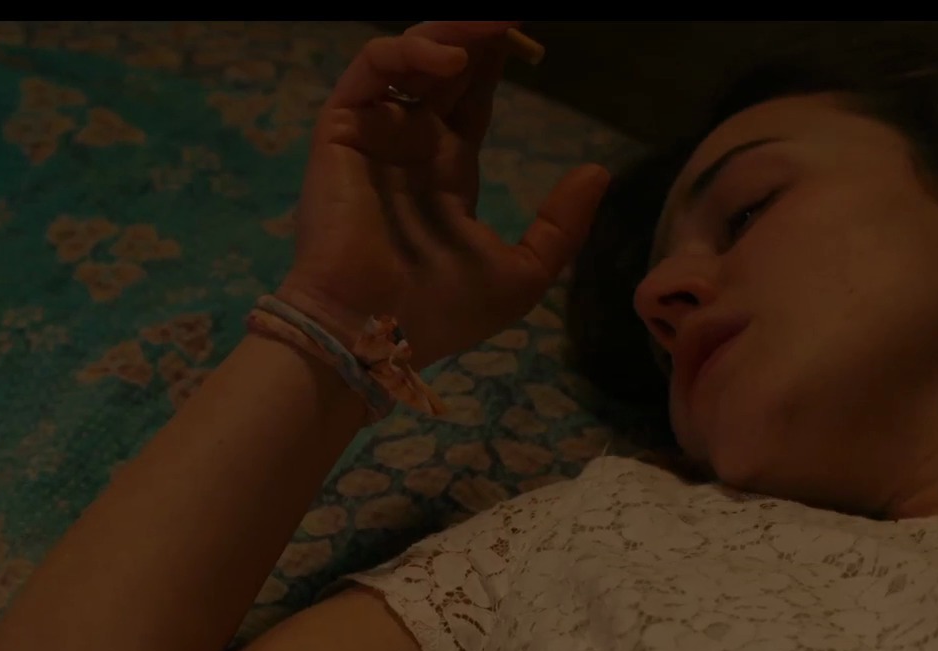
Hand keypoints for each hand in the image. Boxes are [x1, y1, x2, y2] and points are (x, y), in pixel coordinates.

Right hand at [278, 22, 611, 364]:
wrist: (373, 332)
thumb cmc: (439, 313)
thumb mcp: (521, 275)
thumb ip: (560, 226)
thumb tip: (596, 171)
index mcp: (445, 171)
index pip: (471, 97)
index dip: (497, 62)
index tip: (531, 40)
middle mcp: (409, 144)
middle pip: (443, 66)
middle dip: (479, 36)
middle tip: (516, 19)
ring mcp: (374, 135)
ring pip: (406, 58)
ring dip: (449, 30)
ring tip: (494, 24)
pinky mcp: (341, 132)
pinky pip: (369, 71)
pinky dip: (407, 51)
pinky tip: (450, 57)